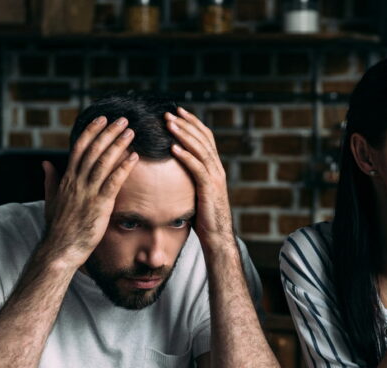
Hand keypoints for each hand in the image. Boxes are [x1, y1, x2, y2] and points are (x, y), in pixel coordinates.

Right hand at [40, 116, 137, 268]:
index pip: (79, 148)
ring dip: (117, 145)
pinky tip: (134, 157)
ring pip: (103, 162)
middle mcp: (76, 181)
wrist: (60, 248)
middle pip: (93, 150)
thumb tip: (45, 163)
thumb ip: (50, 180)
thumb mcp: (50, 200)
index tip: (102, 119)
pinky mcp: (99, 205)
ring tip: (130, 132)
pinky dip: (123, 168)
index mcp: (66, 178)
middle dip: (108, 132)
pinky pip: (113, 182)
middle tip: (122, 119)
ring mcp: (87, 193)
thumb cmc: (58, 227)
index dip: (91, 132)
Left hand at [165, 107, 234, 246]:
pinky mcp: (209, 188)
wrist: (217, 236)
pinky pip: (197, 168)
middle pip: (203, 139)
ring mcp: (215, 178)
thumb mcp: (198, 192)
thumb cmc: (205, 217)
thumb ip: (191, 177)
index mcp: (215, 167)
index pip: (206, 138)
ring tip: (169, 124)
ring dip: (183, 134)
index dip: (193, 123)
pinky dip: (185, 156)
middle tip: (169, 112)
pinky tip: (173, 147)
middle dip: (186, 124)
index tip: (178, 112)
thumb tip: (175, 169)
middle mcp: (217, 169)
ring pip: (200, 149)